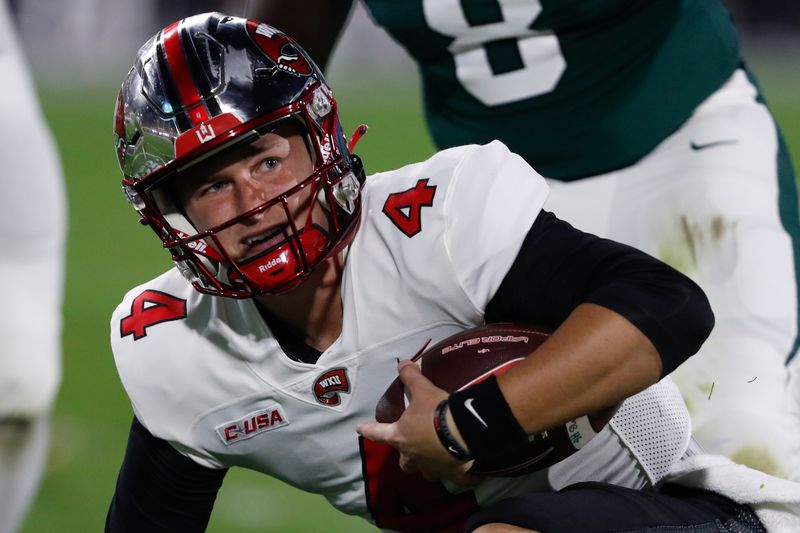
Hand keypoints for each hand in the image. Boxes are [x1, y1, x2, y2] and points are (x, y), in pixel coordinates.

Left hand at [357, 360, 480, 485]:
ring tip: (439, 455)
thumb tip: (402, 363)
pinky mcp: (453, 476)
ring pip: (426, 471)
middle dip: (405, 456)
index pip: (378, 432)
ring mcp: (432, 469)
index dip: (368, 429)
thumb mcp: (423, 389)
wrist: (464, 432)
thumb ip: (411, 377)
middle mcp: (412, 457)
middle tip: (412, 448)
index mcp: (400, 436)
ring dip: (429, 464)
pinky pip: (454, 478)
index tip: (359, 429)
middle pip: (404, 462)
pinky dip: (458, 473)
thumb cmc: (435, 411)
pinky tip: (465, 468)